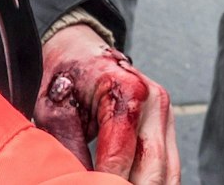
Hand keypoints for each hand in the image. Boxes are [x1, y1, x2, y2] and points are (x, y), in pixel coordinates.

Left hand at [35, 24, 177, 182]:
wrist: (79, 52)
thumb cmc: (65, 76)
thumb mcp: (55, 114)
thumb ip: (70, 151)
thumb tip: (81, 182)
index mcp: (128, 90)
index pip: (120, 156)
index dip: (106, 182)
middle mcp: (154, 101)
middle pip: (153, 170)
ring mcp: (165, 114)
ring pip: (167, 173)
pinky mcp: (167, 128)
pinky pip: (168, 169)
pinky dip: (153, 183)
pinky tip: (132, 184)